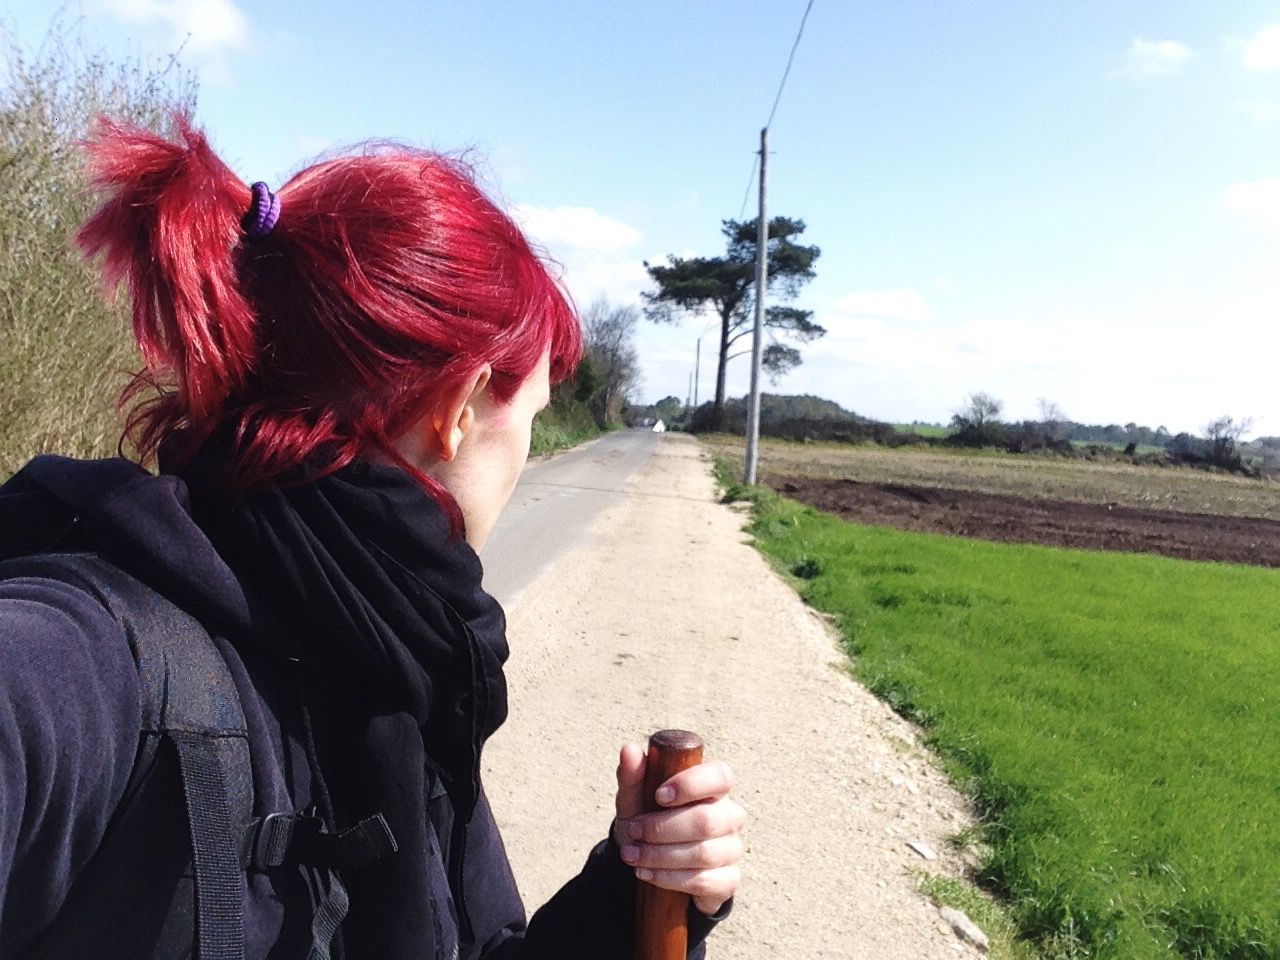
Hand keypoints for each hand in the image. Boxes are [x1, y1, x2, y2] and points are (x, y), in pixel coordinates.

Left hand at [612, 742, 744, 915]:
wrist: (650, 861)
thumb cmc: (648, 818)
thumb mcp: (635, 798)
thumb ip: (633, 774)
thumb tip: (629, 749)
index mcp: (713, 786)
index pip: (720, 776)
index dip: (691, 785)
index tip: (659, 795)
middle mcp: (729, 815)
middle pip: (707, 821)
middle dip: (663, 829)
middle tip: (634, 831)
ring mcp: (732, 848)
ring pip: (704, 854)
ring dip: (661, 856)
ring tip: (633, 855)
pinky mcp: (728, 879)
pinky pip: (707, 881)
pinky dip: (671, 879)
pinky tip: (648, 874)